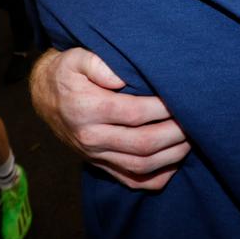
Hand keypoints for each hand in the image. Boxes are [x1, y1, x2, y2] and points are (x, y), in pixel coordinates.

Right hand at [30, 48, 190, 189]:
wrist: (43, 96)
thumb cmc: (66, 72)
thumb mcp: (76, 57)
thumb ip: (98, 63)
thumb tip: (121, 78)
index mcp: (87, 109)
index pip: (135, 113)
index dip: (163, 108)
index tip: (183, 97)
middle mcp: (91, 137)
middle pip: (142, 144)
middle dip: (175, 134)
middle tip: (196, 120)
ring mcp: (95, 155)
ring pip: (140, 166)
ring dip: (171, 156)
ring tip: (191, 139)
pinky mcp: (99, 165)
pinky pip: (130, 181)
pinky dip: (156, 177)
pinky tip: (174, 163)